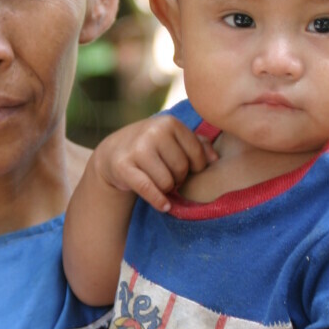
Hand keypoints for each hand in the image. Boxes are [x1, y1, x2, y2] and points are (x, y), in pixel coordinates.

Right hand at [92, 117, 215, 211]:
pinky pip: (148, 190)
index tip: (186, 169)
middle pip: (181, 169)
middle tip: (169, 177)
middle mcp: (153, 131)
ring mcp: (137, 148)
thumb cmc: (152, 147)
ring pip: (166, 182)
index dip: (195, 167)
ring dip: (166, 189)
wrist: (114, 152)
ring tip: (159, 183)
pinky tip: (164, 206)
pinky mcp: (123, 166)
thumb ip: (198, 145)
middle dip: (178, 178)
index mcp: (170, 123)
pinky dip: (159, 201)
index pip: (197, 154)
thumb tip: (215, 159)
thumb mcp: (174, 139)